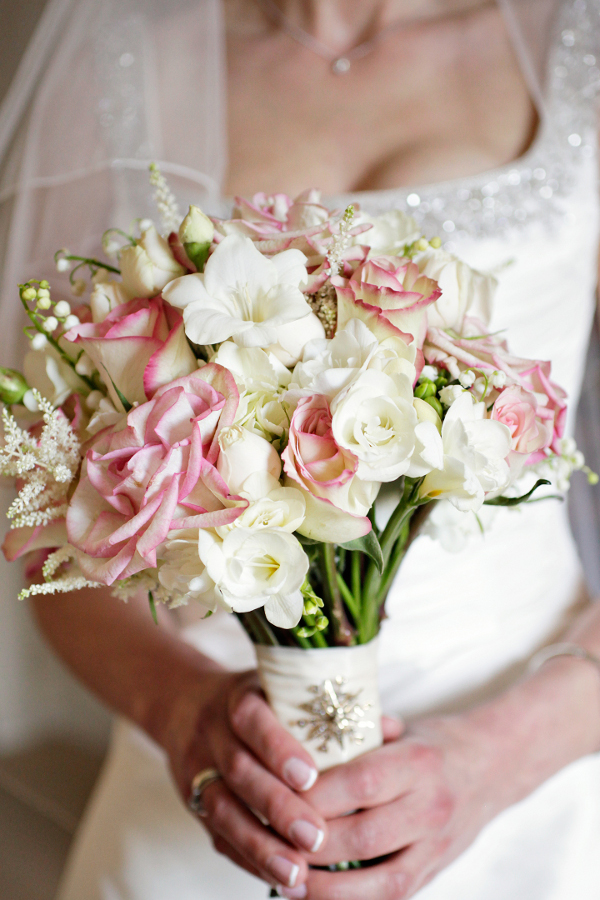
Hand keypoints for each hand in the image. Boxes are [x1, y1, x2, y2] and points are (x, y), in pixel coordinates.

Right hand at [164, 668, 328, 892]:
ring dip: (260, 845)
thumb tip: (390, 727)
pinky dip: (248, 859)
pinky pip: (219, 836)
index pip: (252, 720)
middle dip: (278, 807)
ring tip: (297, 873)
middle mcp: (214, 734)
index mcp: (240, 698)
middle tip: (316, 836)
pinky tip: (279, 878)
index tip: (310, 776)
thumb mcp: (287, 689)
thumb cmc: (260, 700)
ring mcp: (199, 770)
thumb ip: (334, 709)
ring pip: (224, 810)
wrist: (189, 706)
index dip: (277, 748)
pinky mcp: (195, 805)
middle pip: (240, 772)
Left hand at [295, 714, 505, 899]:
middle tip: (268, 841)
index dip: (313, 797)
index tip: (274, 796)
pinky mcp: (435, 871)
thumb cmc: (432, 742)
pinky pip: (393, 896)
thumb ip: (355, 736)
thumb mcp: (399, 727)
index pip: (359, 784)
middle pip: (363, 836)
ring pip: (379, 881)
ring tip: (286, 882)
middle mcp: (431, 806)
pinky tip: (318, 896)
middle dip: (310, 846)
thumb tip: (301, 738)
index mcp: (418, 762)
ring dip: (327, 888)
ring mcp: (437, 845)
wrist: (493, 765)